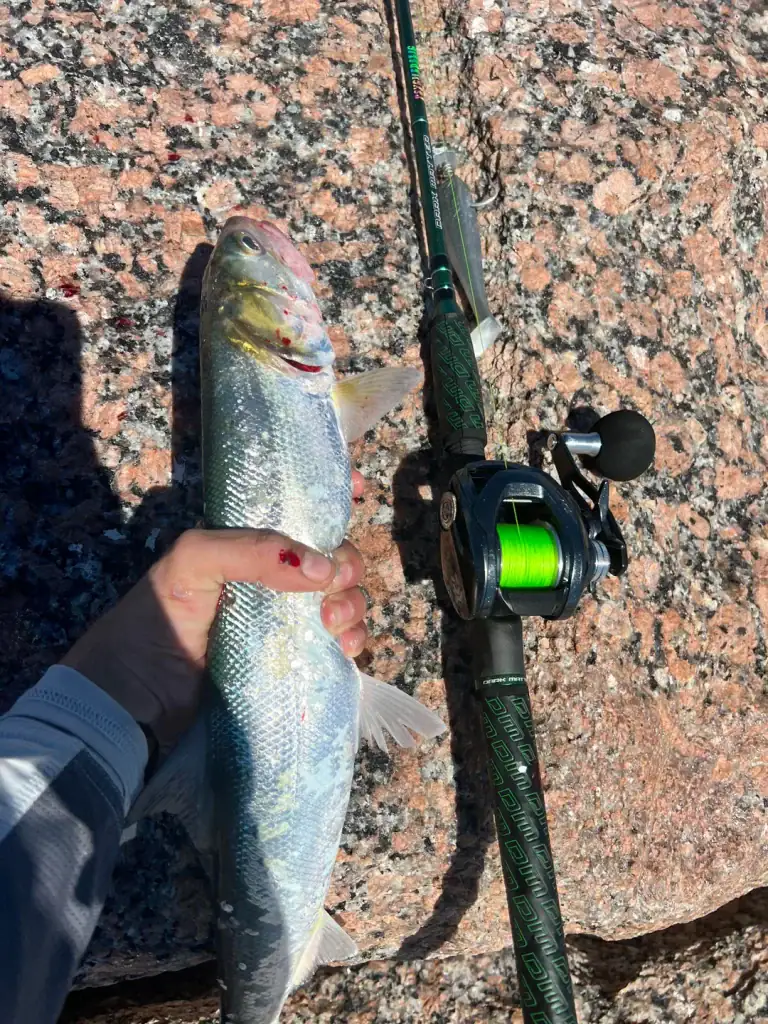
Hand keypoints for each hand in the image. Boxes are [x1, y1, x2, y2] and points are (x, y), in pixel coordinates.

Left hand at [62, 473, 367, 747]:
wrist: (133, 702)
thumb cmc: (155, 620)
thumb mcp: (192, 562)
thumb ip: (251, 549)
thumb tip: (322, 567)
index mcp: (244, 547)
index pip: (296, 514)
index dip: (330, 499)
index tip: (360, 490)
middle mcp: (270, 580)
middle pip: (330, 558)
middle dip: (346, 562)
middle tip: (334, 581)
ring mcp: (284, 623)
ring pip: (340, 599)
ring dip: (351, 603)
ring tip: (333, 621)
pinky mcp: (294, 663)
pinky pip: (338, 643)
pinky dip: (353, 639)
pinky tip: (344, 646)